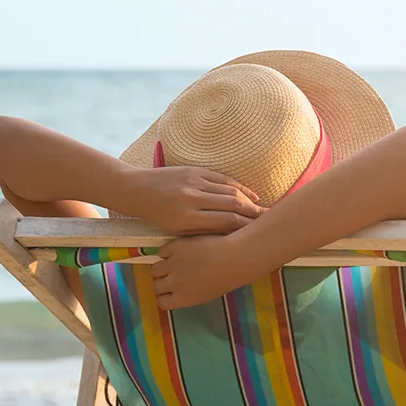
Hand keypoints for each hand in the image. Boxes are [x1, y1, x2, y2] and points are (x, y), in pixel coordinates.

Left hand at [118, 165, 261, 233]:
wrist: (136, 190)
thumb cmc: (157, 215)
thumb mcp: (177, 229)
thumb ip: (203, 231)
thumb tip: (230, 235)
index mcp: (187, 218)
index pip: (226, 222)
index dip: (246, 227)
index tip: (258, 233)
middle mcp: (192, 199)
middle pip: (233, 206)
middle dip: (253, 213)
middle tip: (268, 221)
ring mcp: (194, 182)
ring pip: (230, 191)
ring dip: (250, 201)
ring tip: (262, 210)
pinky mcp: (195, 170)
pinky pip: (223, 179)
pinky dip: (239, 187)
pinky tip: (250, 195)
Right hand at [151, 233, 253, 309]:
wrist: (232, 259)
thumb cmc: (227, 279)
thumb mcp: (208, 295)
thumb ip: (191, 296)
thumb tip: (182, 294)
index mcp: (183, 299)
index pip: (162, 302)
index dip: (164, 296)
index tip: (168, 292)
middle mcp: (174, 284)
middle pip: (156, 285)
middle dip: (161, 282)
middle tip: (170, 275)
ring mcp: (172, 265)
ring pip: (155, 269)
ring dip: (162, 267)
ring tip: (172, 262)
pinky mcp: (173, 248)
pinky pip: (162, 252)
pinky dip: (167, 252)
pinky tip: (178, 250)